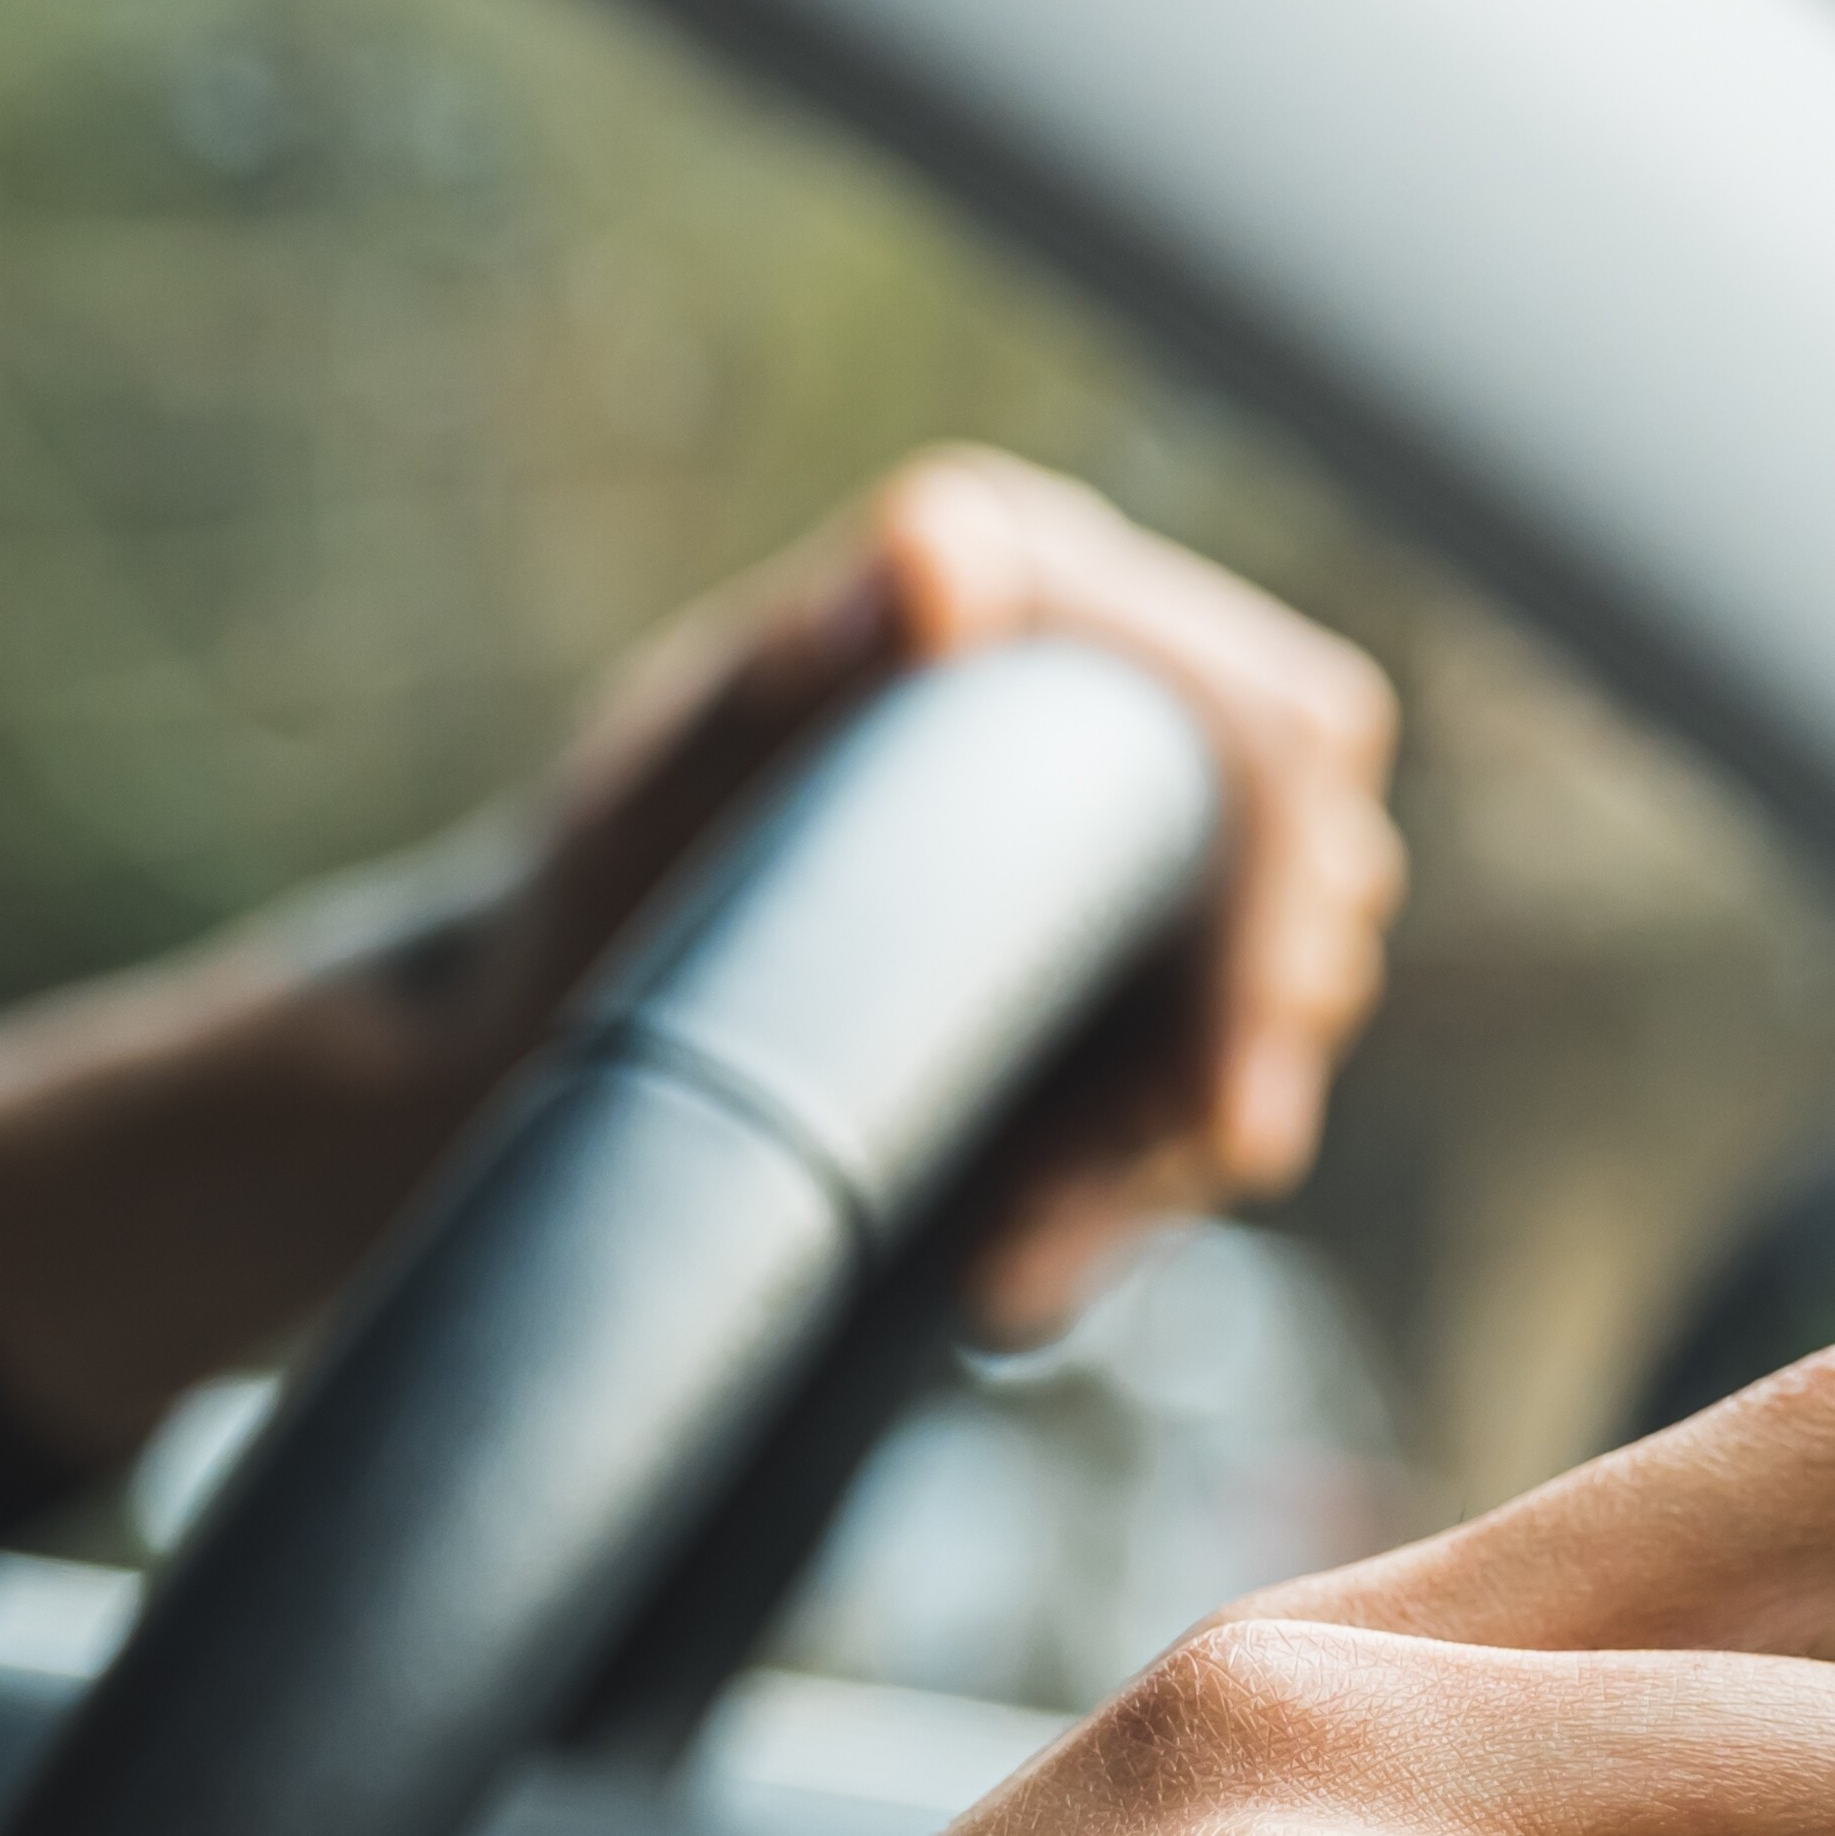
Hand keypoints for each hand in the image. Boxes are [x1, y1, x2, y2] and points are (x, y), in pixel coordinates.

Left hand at [0, 449, 1406, 1459]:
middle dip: (1256, 1028)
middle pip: (1307, 860)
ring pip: (1267, 992)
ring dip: (1175, 1138)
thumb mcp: (669, 783)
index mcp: (1019, 588)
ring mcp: (1117, 844)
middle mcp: (1095, 693)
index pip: (1266, 716)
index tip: (1228, 1078)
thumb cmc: (586, 895)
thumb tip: (932, 556)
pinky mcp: (1099, 985)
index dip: (1286, 895)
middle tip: (1167, 1164)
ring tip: (1019, 1258)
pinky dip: (1115, 1198)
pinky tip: (1005, 1279)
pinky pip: (1182, 1092)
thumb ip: (793, 670)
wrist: (527, 1054)